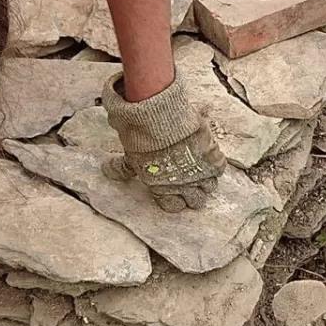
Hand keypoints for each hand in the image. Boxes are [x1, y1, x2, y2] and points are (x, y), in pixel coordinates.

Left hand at [101, 70, 224, 211]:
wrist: (159, 119)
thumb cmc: (141, 139)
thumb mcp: (130, 156)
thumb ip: (122, 168)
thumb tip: (107, 169)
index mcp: (162, 189)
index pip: (174, 206)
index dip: (173, 199)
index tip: (172, 190)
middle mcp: (183, 186)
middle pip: (196, 202)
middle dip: (193, 193)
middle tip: (189, 180)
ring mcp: (200, 173)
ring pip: (210, 187)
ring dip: (205, 180)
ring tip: (200, 169)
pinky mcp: (212, 157)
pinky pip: (219, 168)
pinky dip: (215, 163)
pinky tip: (207, 156)